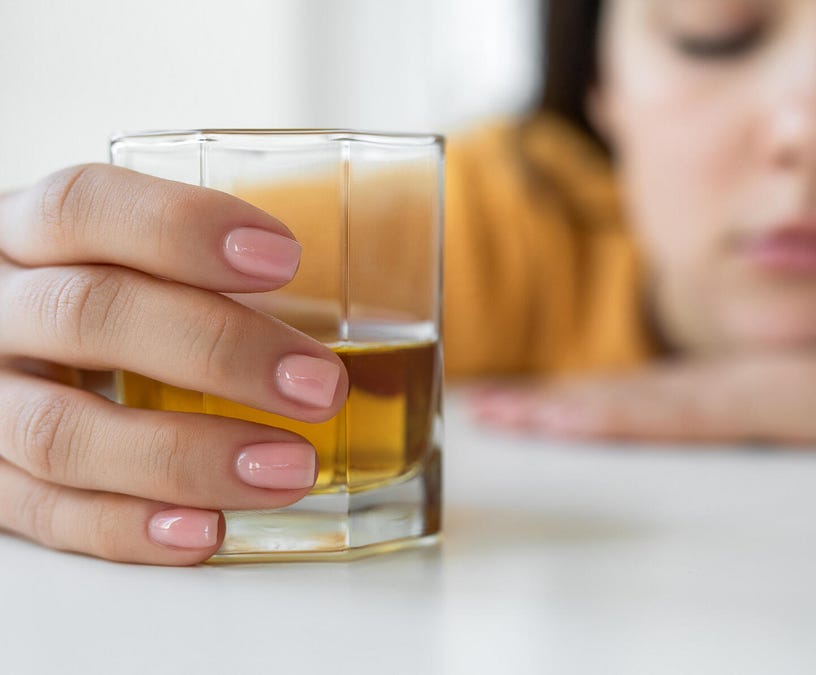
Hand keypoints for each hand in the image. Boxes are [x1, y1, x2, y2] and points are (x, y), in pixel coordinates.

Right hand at [0, 165, 348, 564]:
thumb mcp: (135, 261)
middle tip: (320, 386)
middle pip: (85, 314)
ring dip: (184, 456)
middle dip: (215, 350)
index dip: (180, 228)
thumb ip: (214, 269)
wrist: (11, 352)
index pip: (84, 206)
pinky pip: (44, 515)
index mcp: (28, 232)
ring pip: (60, 432)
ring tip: (290, 469)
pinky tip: (208, 533)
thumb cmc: (109, 298)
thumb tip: (386, 300)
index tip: (286, 258)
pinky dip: (130, 528)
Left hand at [470, 300, 815, 446]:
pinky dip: (641, 414)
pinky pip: (705, 414)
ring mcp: (769, 392)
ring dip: (573, 409)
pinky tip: (591, 417)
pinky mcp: (800, 402)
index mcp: (749, 399)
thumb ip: (783, 442)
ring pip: (650, 402)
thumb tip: (741, 471)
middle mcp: (746, 389)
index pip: (645, 407)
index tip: (518, 414)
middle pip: (628, 400)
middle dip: (551, 409)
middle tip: (482, 411)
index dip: (577, 409)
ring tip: (506, 413)